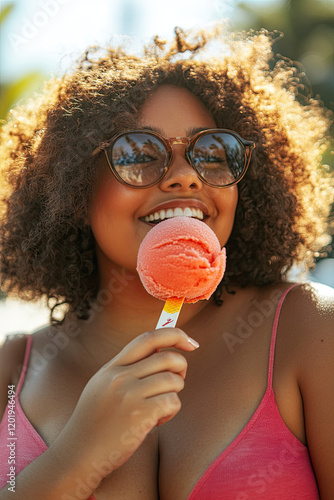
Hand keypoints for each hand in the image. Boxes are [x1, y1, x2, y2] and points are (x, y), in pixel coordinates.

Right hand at [55, 328, 198, 479]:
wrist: (77, 456)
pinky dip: (171, 412)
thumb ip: (127, 370)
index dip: (174, 335)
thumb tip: (162, 352)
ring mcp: (129, 394)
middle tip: (176, 382)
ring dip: (174, 394)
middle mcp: (120, 376)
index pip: (148, 338)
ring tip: (158, 409)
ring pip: (173, 380)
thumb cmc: (95, 424)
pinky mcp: (140, 414)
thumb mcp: (103, 388)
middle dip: (182, 368)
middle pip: (168, 357)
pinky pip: (173, 402)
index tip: (190, 342)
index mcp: (112, 367)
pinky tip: (156, 421)